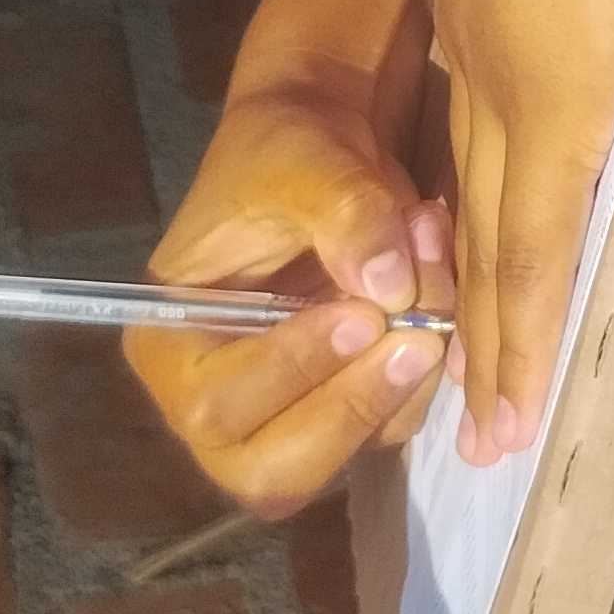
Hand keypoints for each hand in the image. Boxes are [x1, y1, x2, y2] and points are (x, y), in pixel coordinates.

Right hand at [128, 91, 454, 517]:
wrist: (327, 139)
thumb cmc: (285, 148)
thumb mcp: (304, 161)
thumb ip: (342, 215)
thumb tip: (387, 287)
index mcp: (169, 349)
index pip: (217, 406)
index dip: (290, 372)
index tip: (360, 313)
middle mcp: (216, 403)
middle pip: (275, 474)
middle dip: (354, 407)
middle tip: (417, 340)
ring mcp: (287, 415)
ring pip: (353, 449)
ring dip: (409, 374)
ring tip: (432, 263)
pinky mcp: (349, 407)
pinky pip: (400, 418)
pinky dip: (434, 364)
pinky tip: (443, 281)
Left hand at [432, 0, 613, 465]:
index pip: (488, 113)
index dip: (486, 185)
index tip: (480, 246)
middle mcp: (488, 54)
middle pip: (474, 197)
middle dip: (472, 286)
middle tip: (466, 370)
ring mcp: (512, 97)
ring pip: (490, 250)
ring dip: (488, 340)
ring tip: (487, 420)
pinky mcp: (552, 128)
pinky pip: (526, 264)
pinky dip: (516, 343)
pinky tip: (510, 409)